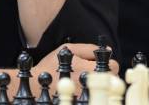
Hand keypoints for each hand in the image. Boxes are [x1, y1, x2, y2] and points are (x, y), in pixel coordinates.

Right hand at [0, 43, 118, 97]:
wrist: (35, 85)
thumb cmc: (51, 65)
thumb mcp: (68, 49)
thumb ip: (90, 48)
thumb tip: (107, 49)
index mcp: (89, 70)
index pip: (114, 66)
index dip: (108, 62)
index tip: (100, 63)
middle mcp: (90, 85)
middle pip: (112, 79)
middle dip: (104, 73)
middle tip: (91, 72)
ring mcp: (86, 96)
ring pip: (103, 88)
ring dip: (97, 83)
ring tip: (83, 80)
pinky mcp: (80, 101)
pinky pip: (93, 96)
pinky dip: (90, 91)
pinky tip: (79, 88)